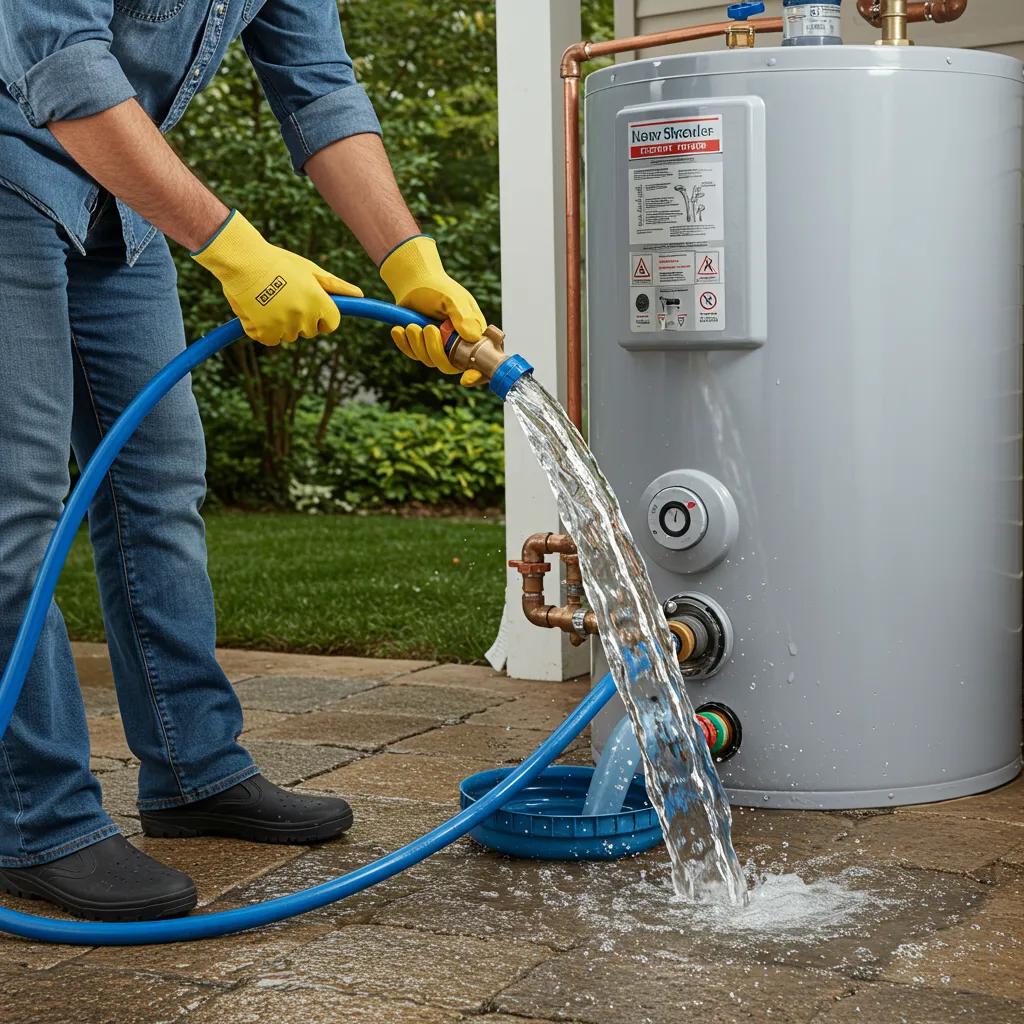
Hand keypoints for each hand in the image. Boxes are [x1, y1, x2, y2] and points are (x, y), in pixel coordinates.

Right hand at [192, 211, 361, 345]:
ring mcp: (285, 326)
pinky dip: (263, 330)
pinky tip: (258, 310)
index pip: (331, 324)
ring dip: (281, 324)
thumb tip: (359, 294)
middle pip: (309, 332)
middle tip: (285, 297)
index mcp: (319, 301)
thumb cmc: (278, 262)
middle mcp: (305, 316)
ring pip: (289, 336)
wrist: (243, 259)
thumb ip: (335, 286)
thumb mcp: (310, 270)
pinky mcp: (265, 332)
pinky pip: (270, 340)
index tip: (312, 309)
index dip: (323, 318)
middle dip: (300, 320)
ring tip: (269, 300)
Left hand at [380, 235, 485, 386]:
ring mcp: (439, 347)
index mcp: (473, 334)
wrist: (414, 281)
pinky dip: (404, 344)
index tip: (466, 378)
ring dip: (418, 343)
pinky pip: (413, 354)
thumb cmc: (438, 287)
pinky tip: (400, 330)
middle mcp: (458, 344)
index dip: (477, 375)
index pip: (481, 362)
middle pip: (449, 366)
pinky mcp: (420, 346)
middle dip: (435, 351)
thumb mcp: (454, 299)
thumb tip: (473, 337)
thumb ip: (464, 317)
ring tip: (413, 324)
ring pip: (429, 361)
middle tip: (428, 328)